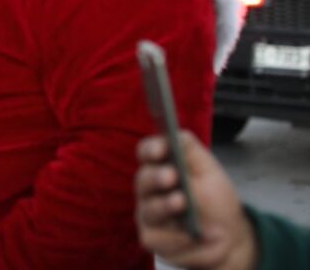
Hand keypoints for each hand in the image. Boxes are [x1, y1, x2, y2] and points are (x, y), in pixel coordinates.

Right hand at [134, 131, 256, 269]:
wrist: (229, 237)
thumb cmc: (215, 200)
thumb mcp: (209, 172)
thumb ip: (191, 152)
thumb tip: (176, 134)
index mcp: (161, 167)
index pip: (146, 153)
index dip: (151, 149)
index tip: (162, 149)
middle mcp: (149, 190)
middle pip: (142, 179)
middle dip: (156, 177)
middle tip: (171, 176)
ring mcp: (149, 214)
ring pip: (147, 209)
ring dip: (164, 206)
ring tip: (181, 202)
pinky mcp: (153, 238)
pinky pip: (155, 237)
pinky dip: (175, 237)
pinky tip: (190, 235)